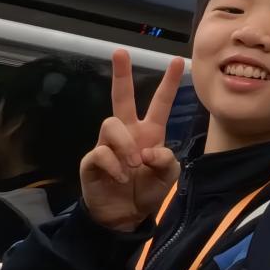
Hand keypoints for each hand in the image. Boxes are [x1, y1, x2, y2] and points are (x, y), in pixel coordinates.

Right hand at [80, 50, 184, 232]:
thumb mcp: (168, 176)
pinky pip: (100, 152)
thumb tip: (148, 149)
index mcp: (150, 132)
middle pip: (122, 97)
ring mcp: (107, 145)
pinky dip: (114, 165)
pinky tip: (120, 177)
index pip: (160, 103)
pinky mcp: (92, 160)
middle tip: (120, 52)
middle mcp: (127, 132)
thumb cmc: (147, 191)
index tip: (178, 60)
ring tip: (133, 166)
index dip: (169, 83)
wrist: (125, 217)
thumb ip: (166, 160)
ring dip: (124, 145)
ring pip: (111, 124)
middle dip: (121, 74)